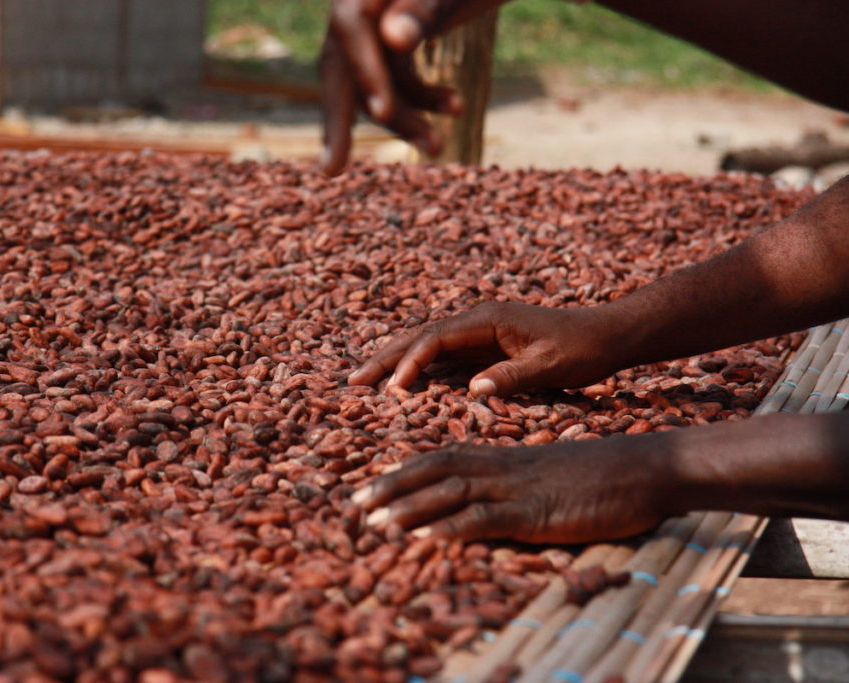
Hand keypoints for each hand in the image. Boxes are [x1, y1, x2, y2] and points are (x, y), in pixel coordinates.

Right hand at [320, 0, 504, 174]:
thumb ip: (425, 9)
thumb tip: (395, 37)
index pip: (350, 28)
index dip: (364, 71)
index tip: (383, 113)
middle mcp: (364, 5)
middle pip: (341, 64)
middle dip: (338, 120)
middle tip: (331, 173)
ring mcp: (378, 24)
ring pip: (373, 80)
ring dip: (403, 117)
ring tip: (438, 147)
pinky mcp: (395, 39)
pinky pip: (396, 77)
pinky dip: (420, 99)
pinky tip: (455, 109)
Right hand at [347, 301, 622, 396]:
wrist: (606, 335)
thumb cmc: (581, 350)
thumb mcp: (550, 366)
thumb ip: (512, 376)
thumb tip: (472, 390)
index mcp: (487, 319)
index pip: (435, 339)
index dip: (410, 364)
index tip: (391, 391)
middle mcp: (476, 321)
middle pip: (419, 338)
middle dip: (384, 359)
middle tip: (351, 382)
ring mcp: (477, 333)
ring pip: (425, 346)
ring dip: (394, 363)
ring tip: (362, 383)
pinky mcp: (482, 347)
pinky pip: (441, 358)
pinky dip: (417, 371)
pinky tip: (400, 387)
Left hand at [352, 439, 674, 543]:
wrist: (645, 467)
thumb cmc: (602, 474)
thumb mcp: (550, 476)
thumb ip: (519, 485)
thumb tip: (492, 506)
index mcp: (504, 457)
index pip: (443, 457)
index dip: (404, 471)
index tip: (374, 485)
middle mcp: (502, 468)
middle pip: (434, 470)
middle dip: (391, 487)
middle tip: (354, 505)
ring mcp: (517, 488)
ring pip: (450, 493)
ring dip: (409, 509)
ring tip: (375, 523)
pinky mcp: (536, 513)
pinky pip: (485, 518)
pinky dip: (451, 528)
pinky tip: (425, 540)